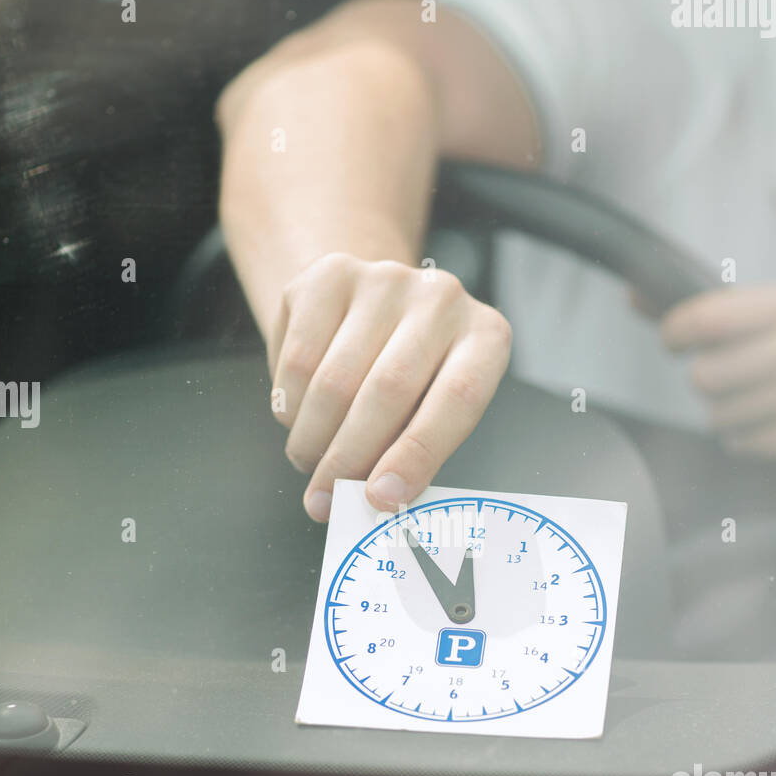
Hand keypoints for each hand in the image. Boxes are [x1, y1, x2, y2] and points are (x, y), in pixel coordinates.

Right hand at [269, 253, 510, 520]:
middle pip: (388, 389)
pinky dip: (290, 403)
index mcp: (485, 338)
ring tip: (309, 463)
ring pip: (334, 378)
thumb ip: (414, 450)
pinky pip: (298, 356)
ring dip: (313, 438)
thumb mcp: (433, 410)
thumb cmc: (414, 376)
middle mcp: (442, 298)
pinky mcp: (330, 275)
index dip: (415, 455)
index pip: (456, 399)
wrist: (373, 307)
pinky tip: (296, 420)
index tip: (381, 498)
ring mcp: (385, 278)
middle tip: (325, 500)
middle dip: (349, 459)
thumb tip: (375, 499)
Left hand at [661, 284, 775, 466]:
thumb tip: (636, 295)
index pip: (706, 317)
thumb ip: (709, 308)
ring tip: (766, 404)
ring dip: (731, 416)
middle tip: (740, 380)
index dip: (675, 333)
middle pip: (704, 376)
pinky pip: (744, 444)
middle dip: (711, 384)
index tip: (675, 341)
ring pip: (720, 416)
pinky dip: (751, 440)